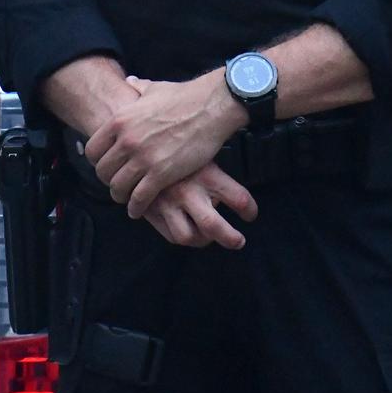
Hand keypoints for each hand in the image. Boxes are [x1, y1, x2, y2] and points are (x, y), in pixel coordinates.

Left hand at [84, 71, 246, 218]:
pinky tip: (139, 209)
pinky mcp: (161, 173)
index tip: (108, 166)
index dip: (98, 161)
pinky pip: (139, 197)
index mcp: (120, 121)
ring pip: (118, 187)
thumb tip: (130, 82)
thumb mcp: (155, 88)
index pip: (92, 150)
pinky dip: (137, 207)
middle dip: (109, 180)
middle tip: (118, 184)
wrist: (213, 106)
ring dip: (121, 196)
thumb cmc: (187, 96)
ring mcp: (143, 158)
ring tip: (128, 199)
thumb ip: (137, 88)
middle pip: (103, 171)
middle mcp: (126, 141)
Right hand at [142, 162, 258, 249]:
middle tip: (239, 242)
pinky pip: (171, 235)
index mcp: (208, 175)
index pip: (239, 199)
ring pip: (189, 236)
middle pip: (213, 226)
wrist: (141, 150)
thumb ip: (217, 180)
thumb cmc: (181, 152)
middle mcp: (189, 192)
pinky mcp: (152, 212)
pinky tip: (189, 227)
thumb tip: (233, 202)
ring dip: (202, 239)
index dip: (250, 211)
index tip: (250, 215)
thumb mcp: (204, 156)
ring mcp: (168, 204)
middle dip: (230, 238)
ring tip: (209, 234)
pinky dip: (183, 236)